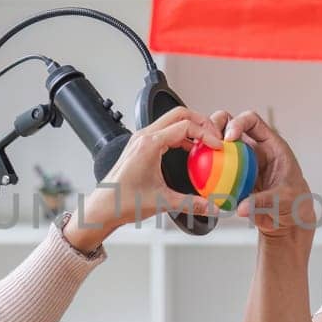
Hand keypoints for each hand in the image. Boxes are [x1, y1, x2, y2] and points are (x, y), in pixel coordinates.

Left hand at [63, 106, 223, 251]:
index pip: (185, 126)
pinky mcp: (139, 147)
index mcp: (150, 145)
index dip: (206, 134)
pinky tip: (189, 151)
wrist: (103, 207)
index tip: (217, 146)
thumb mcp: (164, 202)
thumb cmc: (123, 201)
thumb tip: (212, 207)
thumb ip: (192, 204)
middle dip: (201, 122)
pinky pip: (164, 132)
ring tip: (204, 143)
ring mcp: (140, 140)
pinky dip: (180, 136)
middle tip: (214, 136)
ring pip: (171, 121)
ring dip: (190, 128)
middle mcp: (144, 137)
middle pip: (179, 114)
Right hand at [208, 109, 316, 236]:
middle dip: (216, 125)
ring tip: (197, 153)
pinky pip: (215, 168)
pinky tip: (197, 176)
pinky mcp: (232, 176)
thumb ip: (263, 201)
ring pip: (220, 143)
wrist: (288, 219)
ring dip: (207, 145)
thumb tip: (241, 206)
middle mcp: (254, 149)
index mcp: (271, 145)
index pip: (253, 122)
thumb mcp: (284, 200)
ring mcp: (241, 161)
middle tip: (208, 139)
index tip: (229, 138)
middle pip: (231, 124)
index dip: (239, 123)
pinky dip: (205, 169)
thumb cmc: (295, 202)